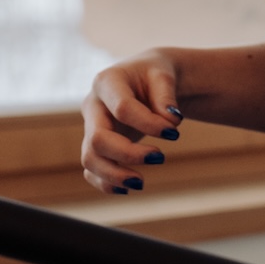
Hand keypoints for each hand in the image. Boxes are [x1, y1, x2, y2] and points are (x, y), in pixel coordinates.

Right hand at [81, 49, 183, 194]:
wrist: (144, 80)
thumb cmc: (153, 75)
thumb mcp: (164, 75)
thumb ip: (166, 95)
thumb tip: (171, 120)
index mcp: (107, 82)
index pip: (122, 109)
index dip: (149, 124)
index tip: (175, 132)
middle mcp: (93, 106)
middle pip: (98, 138)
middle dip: (127, 154)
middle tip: (160, 157)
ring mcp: (91, 127)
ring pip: (89, 158)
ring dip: (114, 175)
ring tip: (141, 182)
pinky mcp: (96, 145)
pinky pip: (92, 170)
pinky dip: (106, 183)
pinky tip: (128, 188)